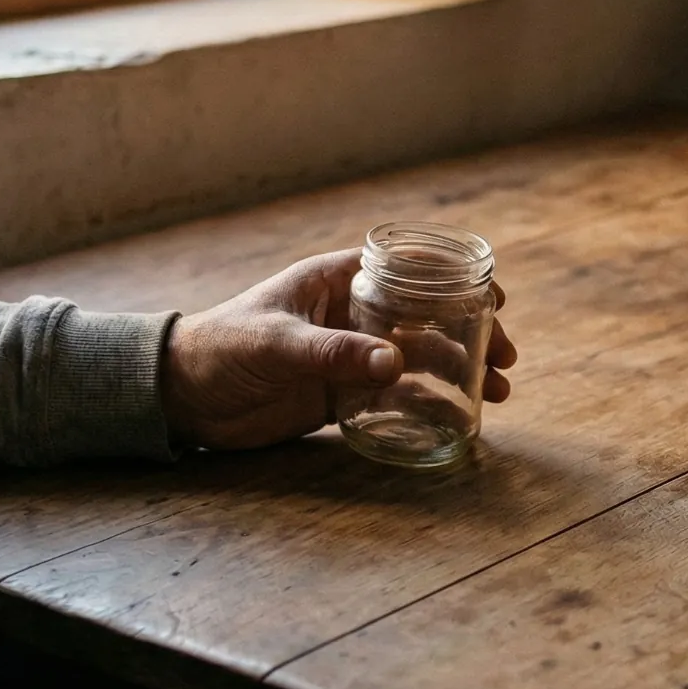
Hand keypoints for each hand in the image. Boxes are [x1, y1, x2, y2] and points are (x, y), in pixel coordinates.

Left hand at [161, 250, 516, 449]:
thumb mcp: (276, 345)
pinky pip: (397, 398)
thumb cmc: (220, 350)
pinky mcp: (341, 395)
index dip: (455, 279)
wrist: (181, 398)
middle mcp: (350, 315)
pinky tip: (458, 418)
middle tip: (506, 359)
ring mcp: (349, 356)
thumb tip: (397, 363)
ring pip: (420, 360)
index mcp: (336, 282)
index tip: (494, 298)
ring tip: (496, 393)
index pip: (408, 270)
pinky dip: (430, 406)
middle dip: (470, 335)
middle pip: (427, 319)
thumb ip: (333, 353)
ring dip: (460, 373)